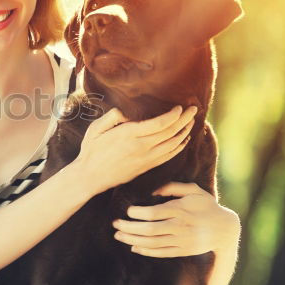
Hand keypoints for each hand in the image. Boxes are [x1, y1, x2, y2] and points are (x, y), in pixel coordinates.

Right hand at [72, 105, 196, 195]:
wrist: (90, 177)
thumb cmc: (91, 151)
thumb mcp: (95, 129)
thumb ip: (112, 116)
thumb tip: (127, 110)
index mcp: (128, 135)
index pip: (159, 124)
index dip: (173, 115)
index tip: (179, 107)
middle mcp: (140, 147)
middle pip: (170, 132)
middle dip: (184, 120)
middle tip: (194, 110)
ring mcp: (145, 158)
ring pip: (173, 144)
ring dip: (184, 132)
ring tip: (191, 122)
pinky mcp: (147, 167)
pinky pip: (168, 156)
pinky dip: (179, 147)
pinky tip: (184, 140)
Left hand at [111, 182, 240, 257]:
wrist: (225, 229)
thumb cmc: (206, 205)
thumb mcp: (194, 191)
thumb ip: (173, 187)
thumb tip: (153, 190)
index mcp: (181, 210)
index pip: (154, 213)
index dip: (137, 213)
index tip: (127, 211)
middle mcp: (180, 226)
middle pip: (149, 229)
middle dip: (129, 227)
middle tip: (115, 224)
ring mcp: (181, 240)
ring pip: (153, 243)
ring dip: (133, 239)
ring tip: (119, 235)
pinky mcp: (182, 251)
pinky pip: (161, 252)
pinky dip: (146, 250)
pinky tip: (134, 246)